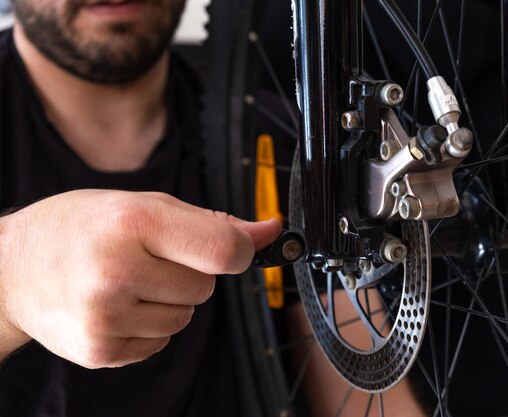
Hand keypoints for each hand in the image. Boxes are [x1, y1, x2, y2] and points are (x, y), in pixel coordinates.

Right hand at [0, 190, 279, 367]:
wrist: (12, 268)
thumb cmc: (79, 227)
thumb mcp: (142, 204)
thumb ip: (211, 221)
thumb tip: (268, 231)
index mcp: (134, 223)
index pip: (224, 251)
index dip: (241, 250)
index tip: (237, 247)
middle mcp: (118, 271)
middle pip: (206, 288)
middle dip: (190, 273)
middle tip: (149, 258)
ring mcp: (106, 316)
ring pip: (186, 317)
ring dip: (168, 301)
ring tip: (127, 281)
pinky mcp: (100, 349)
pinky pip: (161, 341)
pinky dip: (148, 325)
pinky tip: (116, 305)